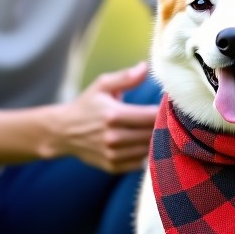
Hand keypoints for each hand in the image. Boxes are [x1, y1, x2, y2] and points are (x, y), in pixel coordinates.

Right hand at [0, 61, 157, 171]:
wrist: (63, 132)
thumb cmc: (87, 105)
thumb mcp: (102, 85)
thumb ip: (126, 77)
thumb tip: (146, 67)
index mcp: (113, 115)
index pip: (151, 116)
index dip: (165, 110)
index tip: (170, 105)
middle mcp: (113, 137)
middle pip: (152, 133)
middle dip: (163, 125)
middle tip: (169, 117)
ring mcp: (113, 154)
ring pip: (148, 149)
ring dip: (155, 139)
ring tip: (157, 129)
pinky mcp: (112, 167)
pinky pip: (140, 162)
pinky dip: (145, 153)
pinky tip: (144, 142)